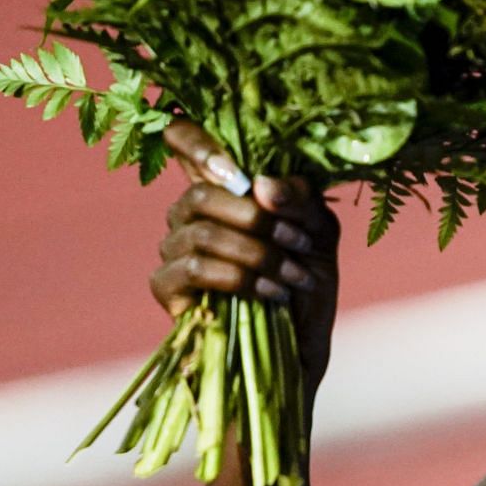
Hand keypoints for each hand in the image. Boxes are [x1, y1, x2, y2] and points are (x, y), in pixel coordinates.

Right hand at [151, 121, 340, 389]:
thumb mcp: (318, 232)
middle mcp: (190, 213)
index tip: (235, 168)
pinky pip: (193, 268)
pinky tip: (272, 293)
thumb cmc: (307, 281)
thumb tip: (260, 185)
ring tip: (296, 276)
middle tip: (299, 242)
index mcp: (223, 189)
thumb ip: (299, 199)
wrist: (302, 346)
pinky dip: (240, 278)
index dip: (195, 140)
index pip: (184, 141)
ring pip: (201, 232)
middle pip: (200, 193)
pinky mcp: (166, 286)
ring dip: (258, 253)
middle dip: (256, 218)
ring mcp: (173, 248)